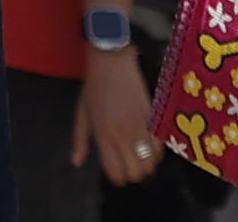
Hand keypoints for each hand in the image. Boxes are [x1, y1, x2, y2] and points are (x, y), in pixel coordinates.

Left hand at [74, 43, 159, 183]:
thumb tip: (76, 162)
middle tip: (128, 162)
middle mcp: (122, 136)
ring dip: (146, 164)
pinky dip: (156, 151)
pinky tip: (149, 143)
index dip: (117, 177)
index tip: (117, 170)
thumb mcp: (82, 114)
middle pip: (136, 173)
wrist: (111, 61)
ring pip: (150, 164)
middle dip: (133, 173)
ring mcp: (139, 127)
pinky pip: (160, 148)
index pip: (115, 173)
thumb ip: (79, 140)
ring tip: (139, 153)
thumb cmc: (94, 87)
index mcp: (103, 136)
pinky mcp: (152, 118)